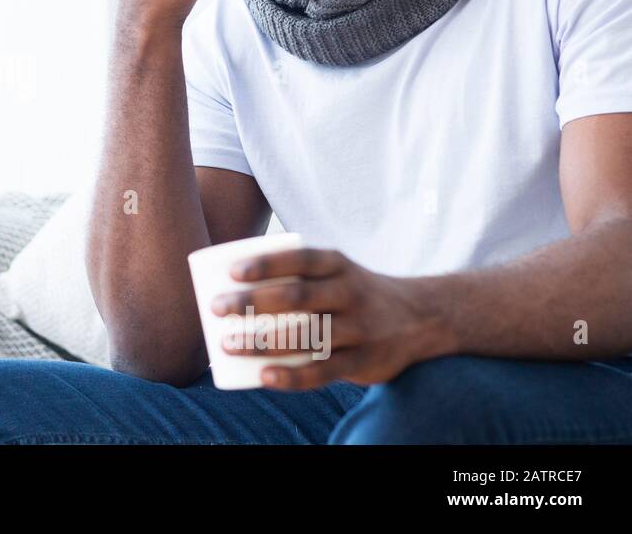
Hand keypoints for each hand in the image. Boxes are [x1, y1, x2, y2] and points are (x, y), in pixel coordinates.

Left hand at [208, 248, 456, 389]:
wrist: (422, 318)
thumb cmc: (354, 293)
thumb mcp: (336, 271)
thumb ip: (295, 274)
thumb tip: (226, 282)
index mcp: (338, 265)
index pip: (300, 260)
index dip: (265, 264)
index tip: (231, 273)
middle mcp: (350, 293)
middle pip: (297, 297)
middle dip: (252, 303)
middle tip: (216, 308)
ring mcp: (359, 329)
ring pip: (307, 336)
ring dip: (263, 341)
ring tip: (226, 343)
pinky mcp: (365, 362)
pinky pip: (325, 371)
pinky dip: (292, 376)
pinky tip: (263, 376)